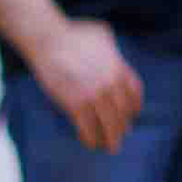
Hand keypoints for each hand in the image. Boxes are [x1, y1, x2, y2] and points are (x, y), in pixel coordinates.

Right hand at [32, 16, 142, 152]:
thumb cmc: (71, 33)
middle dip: (123, 128)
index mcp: (119, 67)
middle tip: (121, 136)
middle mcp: (110, 83)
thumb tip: (114, 56)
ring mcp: (93, 95)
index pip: (134, 94)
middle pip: (123, 113)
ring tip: (109, 147)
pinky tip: (89, 142)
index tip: (131, 115)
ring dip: (110, 139)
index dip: (134, 108)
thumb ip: (113, 49)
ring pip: (108, 125)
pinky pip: (86, 128)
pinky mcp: (74, 104)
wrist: (47, 39)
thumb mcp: (102, 35)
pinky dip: (89, 138)